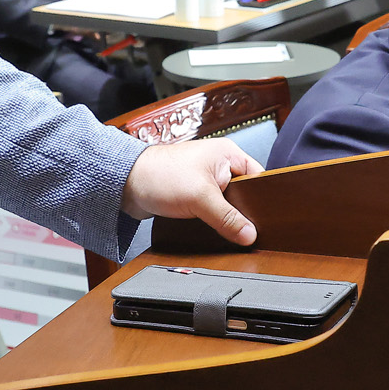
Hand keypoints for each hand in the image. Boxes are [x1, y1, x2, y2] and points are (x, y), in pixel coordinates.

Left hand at [121, 139, 260, 245]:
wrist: (125, 184)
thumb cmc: (159, 175)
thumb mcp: (201, 198)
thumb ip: (228, 218)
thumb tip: (249, 234)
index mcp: (227, 154)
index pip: (258, 178)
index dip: (262, 200)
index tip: (263, 222)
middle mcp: (219, 165)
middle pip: (243, 194)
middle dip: (242, 212)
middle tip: (244, 229)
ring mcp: (205, 181)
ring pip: (226, 205)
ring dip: (224, 219)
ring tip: (228, 231)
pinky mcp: (193, 195)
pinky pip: (211, 210)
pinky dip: (211, 220)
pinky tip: (212, 230)